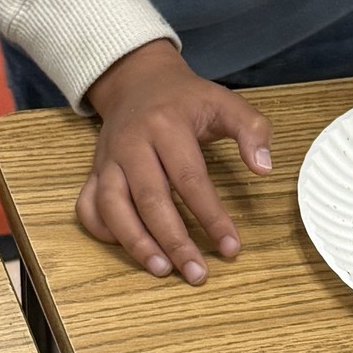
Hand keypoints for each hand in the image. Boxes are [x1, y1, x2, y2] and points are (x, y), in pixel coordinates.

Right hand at [76, 39, 272, 283]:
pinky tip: (126, 248)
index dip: (211, 216)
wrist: (138, 79)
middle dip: (174, 240)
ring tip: (162, 270)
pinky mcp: (94, 169)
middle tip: (197, 273)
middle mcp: (132, 143)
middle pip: (151, 198)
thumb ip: (252, 130)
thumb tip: (264, 168)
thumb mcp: (225, 101)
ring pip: (113, 205)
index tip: (231, 247)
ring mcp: (108, 158)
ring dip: (135, 242)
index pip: (190, 179)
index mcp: (167, 125)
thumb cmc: (186, 98)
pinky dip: (101, 229)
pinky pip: (87, 205)